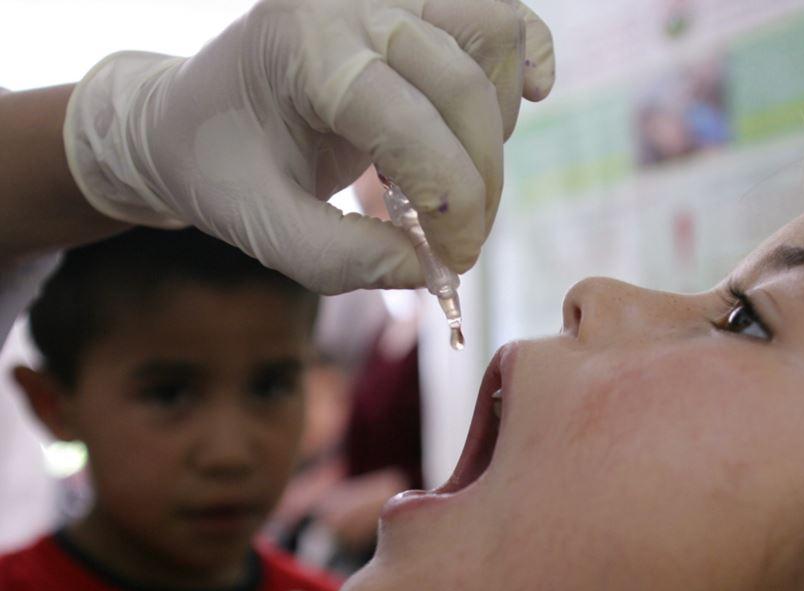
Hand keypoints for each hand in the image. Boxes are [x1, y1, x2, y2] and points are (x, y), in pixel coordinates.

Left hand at [63, 0, 554, 292]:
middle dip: (480, 180)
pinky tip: (531, 93)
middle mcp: (349, 3)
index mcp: (303, 48)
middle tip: (462, 242)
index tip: (453, 261)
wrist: (188, 118)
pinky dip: (523, 52)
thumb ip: (341, 259)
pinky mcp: (408, 4)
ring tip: (466, 175)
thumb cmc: (219, 170)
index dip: (452, 203)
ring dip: (499, 122)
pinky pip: (493, 14)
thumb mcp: (262, 228)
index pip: (411, 124)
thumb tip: (428, 268)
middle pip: (464, 86)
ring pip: (493, 33)